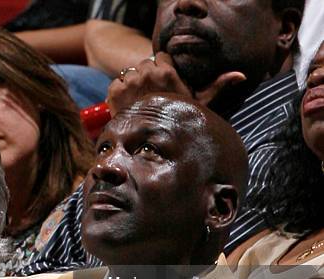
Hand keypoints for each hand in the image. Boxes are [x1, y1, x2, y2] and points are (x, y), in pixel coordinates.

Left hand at [106, 52, 245, 115]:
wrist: (147, 143)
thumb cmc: (178, 121)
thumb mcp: (199, 104)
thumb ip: (217, 87)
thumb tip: (241, 74)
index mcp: (167, 72)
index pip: (160, 57)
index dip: (162, 69)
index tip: (164, 83)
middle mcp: (147, 74)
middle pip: (144, 64)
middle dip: (148, 75)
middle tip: (153, 94)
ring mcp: (129, 82)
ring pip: (129, 73)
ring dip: (133, 83)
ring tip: (141, 101)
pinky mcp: (114, 92)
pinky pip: (115, 84)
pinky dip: (120, 92)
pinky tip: (129, 105)